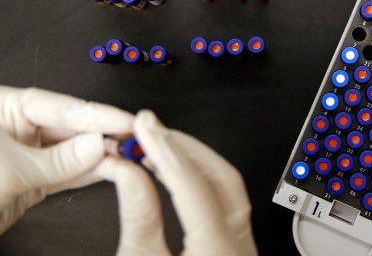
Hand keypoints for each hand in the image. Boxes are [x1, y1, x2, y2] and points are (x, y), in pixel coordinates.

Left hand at [0, 85, 133, 254]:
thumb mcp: (7, 170)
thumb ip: (60, 160)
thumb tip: (102, 144)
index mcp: (9, 106)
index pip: (65, 107)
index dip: (100, 115)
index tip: (130, 123)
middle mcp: (21, 126)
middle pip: (74, 127)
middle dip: (106, 135)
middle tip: (139, 142)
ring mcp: (28, 155)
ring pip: (75, 151)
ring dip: (102, 156)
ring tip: (134, 158)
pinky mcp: (32, 182)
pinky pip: (69, 174)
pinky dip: (90, 174)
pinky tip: (113, 172)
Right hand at [99, 110, 257, 255]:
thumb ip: (138, 217)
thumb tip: (128, 171)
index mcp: (219, 252)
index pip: (194, 187)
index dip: (165, 151)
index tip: (144, 128)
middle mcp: (240, 247)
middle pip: (221, 178)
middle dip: (184, 149)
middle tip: (151, 129)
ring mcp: (242, 247)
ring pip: (226, 188)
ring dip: (191, 163)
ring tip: (156, 146)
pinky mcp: (235, 248)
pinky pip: (224, 204)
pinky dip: (199, 184)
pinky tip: (173, 174)